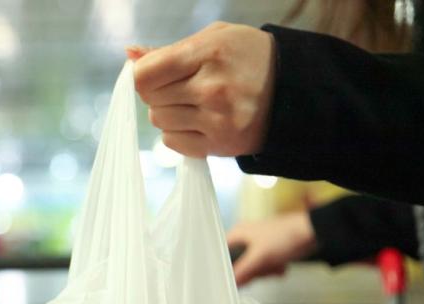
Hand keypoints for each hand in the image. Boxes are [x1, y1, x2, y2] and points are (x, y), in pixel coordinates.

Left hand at [128, 22, 275, 156]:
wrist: (293, 90)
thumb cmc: (247, 58)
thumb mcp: (215, 38)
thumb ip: (169, 49)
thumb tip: (129, 54)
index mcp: (210, 53)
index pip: (146, 73)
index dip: (142, 74)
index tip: (153, 73)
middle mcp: (213, 88)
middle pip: (150, 98)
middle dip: (158, 92)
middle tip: (182, 86)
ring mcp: (217, 120)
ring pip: (159, 121)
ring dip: (167, 113)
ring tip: (193, 103)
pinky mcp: (219, 145)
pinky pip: (172, 143)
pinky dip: (177, 133)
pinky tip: (198, 121)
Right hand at [226, 211, 316, 285]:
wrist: (314, 232)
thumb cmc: (287, 235)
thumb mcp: (260, 257)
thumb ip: (242, 272)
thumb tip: (229, 284)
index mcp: (238, 234)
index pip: (222, 255)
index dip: (226, 269)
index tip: (232, 279)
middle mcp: (246, 238)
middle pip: (238, 264)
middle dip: (252, 271)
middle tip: (260, 271)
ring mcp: (259, 244)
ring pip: (253, 267)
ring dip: (265, 271)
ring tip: (274, 267)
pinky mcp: (271, 250)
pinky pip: (265, 266)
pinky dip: (273, 269)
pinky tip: (280, 267)